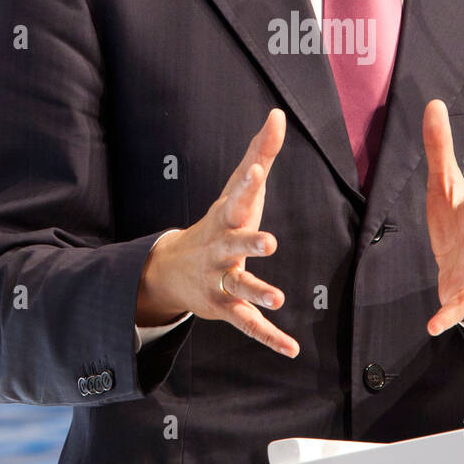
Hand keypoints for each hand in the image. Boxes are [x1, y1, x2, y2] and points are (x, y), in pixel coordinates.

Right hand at [135, 108, 297, 356]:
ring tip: (278, 297)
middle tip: (270, 242)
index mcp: (225, 219)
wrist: (172, 270)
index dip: (246, 185)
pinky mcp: (227, 308)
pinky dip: (269, 337)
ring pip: (240, 287)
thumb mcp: (236, 190)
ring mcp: (221, 281)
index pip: (236, 198)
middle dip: (250, 243)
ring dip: (257, 292)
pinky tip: (292, 349)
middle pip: (234, 245)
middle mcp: (220, 250)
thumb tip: (277, 115)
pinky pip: (249, 325)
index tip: (256, 170)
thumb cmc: (219, 223)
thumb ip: (260, 154)